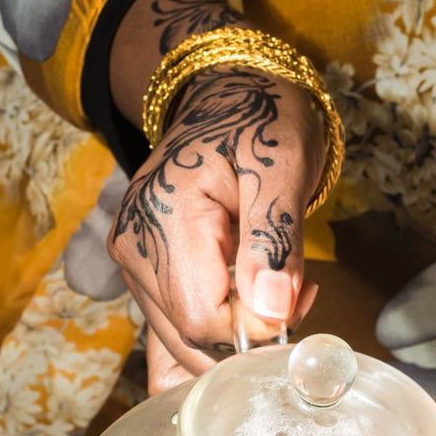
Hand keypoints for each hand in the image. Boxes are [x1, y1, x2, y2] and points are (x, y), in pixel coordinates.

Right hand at [108, 66, 324, 391]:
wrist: (229, 94)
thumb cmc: (261, 121)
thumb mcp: (284, 168)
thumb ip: (274, 241)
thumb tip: (272, 310)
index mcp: (163, 219)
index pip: (204, 321)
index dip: (256, 328)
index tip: (301, 294)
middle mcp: (135, 249)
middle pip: (191, 340)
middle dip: (250, 337)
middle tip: (295, 294)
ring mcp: (135, 264)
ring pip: (187, 342)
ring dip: (240, 333)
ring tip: (276, 284)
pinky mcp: (145, 273)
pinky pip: (181, 328)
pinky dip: (221, 330)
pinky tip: (250, 300)